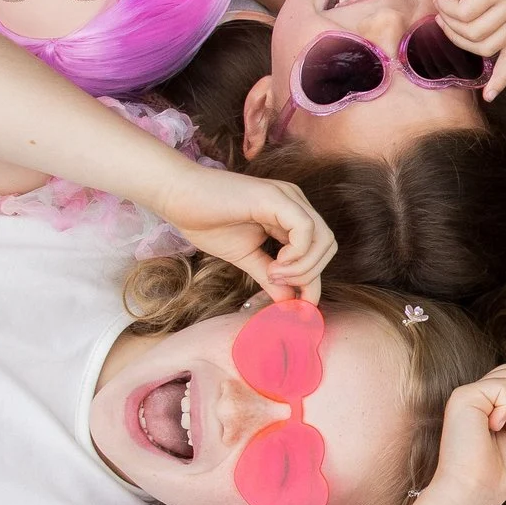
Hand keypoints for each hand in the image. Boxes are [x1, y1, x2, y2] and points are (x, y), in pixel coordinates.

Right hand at [149, 164, 335, 301]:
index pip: (319, 250)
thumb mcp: (246, 257)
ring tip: (274, 274)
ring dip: (303, 267)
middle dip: (311, 275)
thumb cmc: (206, 221)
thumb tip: (289, 303)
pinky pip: (305, 229)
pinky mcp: (276, 197)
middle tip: (280, 285)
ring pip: (323, 239)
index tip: (299, 307)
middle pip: (328, 245)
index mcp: (290, 216)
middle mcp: (295, 203)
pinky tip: (275, 263)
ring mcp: (288, 197)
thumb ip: (270, 277)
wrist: (177, 196)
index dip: (312, 282)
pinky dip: (297, 253)